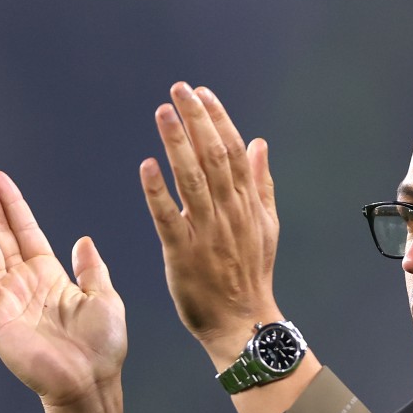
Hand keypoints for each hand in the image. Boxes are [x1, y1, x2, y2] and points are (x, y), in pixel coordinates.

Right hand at [0, 163, 126, 410]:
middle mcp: (24, 283)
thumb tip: (84, 240)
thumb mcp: (105, 299)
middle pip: (0, 234)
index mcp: (49, 277)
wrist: (91, 382)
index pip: (26, 232)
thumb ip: (92, 269)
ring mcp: (7, 299)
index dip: (13, 205)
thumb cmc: (102, 347)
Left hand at [139, 82, 280, 350]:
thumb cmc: (250, 275)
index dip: (219, 120)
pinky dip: (158, 192)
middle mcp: (229, 214)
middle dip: (197, 121)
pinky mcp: (184, 255)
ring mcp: (207, 234)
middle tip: (179, 90)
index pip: (234, 153)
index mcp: (247, 206)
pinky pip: (169, 218)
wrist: (243, 323)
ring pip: (193, 180)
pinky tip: (147, 166)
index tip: (202, 93)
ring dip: (177, 144)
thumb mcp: (266, 226)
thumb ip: (261, 184)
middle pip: (214, 158)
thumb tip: (259, 143)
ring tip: (163, 112)